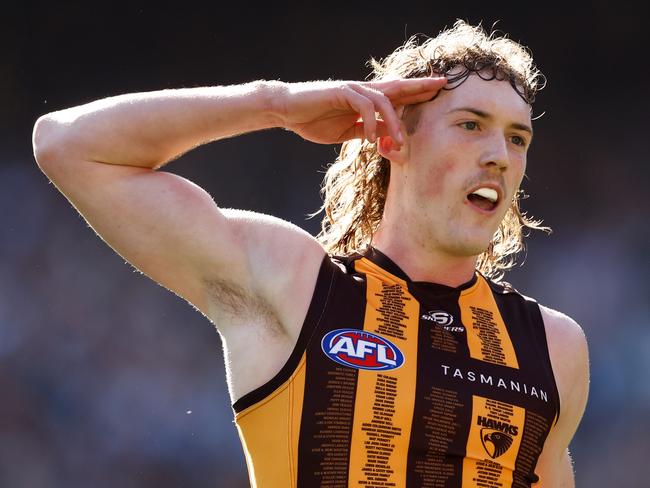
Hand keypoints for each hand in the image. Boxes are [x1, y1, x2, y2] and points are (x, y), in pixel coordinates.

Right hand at [272, 77, 446, 146]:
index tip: (437, 90)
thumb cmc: (314, 121)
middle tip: (441, 85)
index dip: (417, 91)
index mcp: (365, 100)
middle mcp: (362, 91)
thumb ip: (367, 131)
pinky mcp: (341, 92)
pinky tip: (370, 138)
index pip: (396, 94)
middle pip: (397, 87)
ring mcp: (352, 90)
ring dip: (394, 122)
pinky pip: (364, 105)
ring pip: (384, 100)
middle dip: (420, 86)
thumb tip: (387, 136)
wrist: (287, 111)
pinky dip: (371, 122)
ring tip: (398, 143)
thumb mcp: (347, 131)